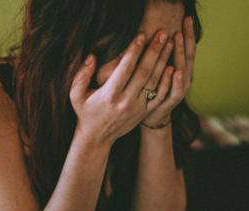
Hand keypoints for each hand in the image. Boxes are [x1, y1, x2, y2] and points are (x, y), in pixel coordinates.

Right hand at [70, 31, 171, 145]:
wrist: (97, 138)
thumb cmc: (85, 112)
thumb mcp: (76, 95)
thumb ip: (81, 75)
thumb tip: (91, 56)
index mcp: (109, 95)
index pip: (125, 68)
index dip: (134, 50)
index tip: (142, 35)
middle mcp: (125, 101)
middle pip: (144, 72)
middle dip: (154, 51)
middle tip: (162, 34)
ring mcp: (137, 108)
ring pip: (153, 82)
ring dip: (163, 62)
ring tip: (170, 44)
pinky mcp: (144, 113)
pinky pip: (158, 96)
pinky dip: (166, 82)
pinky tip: (172, 68)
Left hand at [141, 16, 196, 126]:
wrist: (151, 117)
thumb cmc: (152, 91)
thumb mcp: (156, 71)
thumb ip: (157, 56)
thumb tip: (152, 34)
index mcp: (181, 69)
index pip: (186, 47)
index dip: (187, 33)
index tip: (186, 17)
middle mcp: (184, 78)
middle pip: (188, 55)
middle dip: (186, 37)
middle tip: (184, 22)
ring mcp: (179, 90)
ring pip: (182, 69)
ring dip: (180, 53)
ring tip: (178, 38)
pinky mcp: (171, 102)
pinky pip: (175, 91)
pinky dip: (176, 80)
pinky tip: (176, 70)